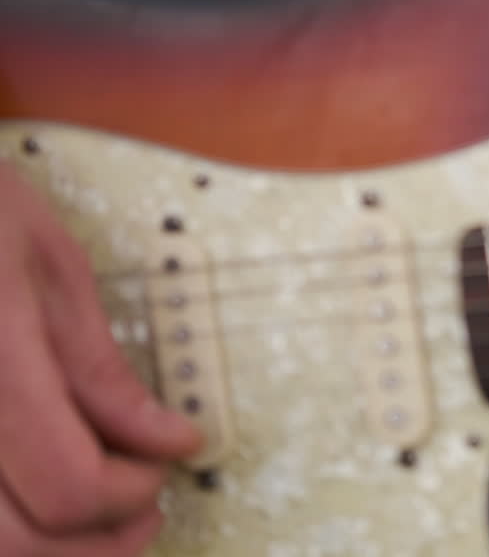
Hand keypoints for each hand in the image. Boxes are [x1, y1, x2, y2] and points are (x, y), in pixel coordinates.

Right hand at [0, 161, 201, 555]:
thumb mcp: (47, 262)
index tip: (170, 459)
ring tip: (95, 514)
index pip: (70, 483)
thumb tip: (168, 440)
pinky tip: (33, 498)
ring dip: (49, 551)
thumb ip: (100, 365)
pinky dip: (5, 529)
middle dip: (98, 542)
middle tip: (143, 507)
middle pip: (15, 544)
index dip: (133, 491)